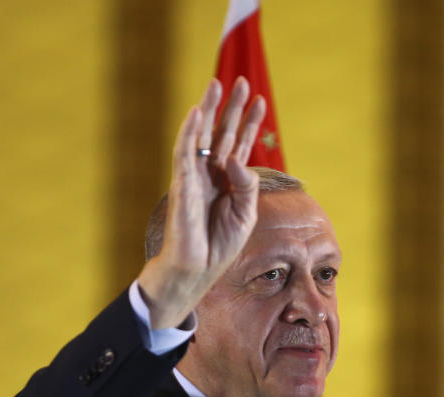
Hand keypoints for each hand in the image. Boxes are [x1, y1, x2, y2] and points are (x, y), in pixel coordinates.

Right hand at [138, 77, 266, 328]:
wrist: (197, 269)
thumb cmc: (220, 245)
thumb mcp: (245, 214)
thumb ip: (246, 186)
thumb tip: (236, 158)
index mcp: (227, 181)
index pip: (241, 144)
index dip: (251, 123)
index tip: (261, 100)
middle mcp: (210, 173)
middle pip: (223, 132)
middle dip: (233, 108)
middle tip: (243, 81)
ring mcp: (194, 177)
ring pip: (202, 135)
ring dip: (210, 109)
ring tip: (218, 83)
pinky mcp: (182, 185)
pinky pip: (184, 153)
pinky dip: (189, 132)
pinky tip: (196, 112)